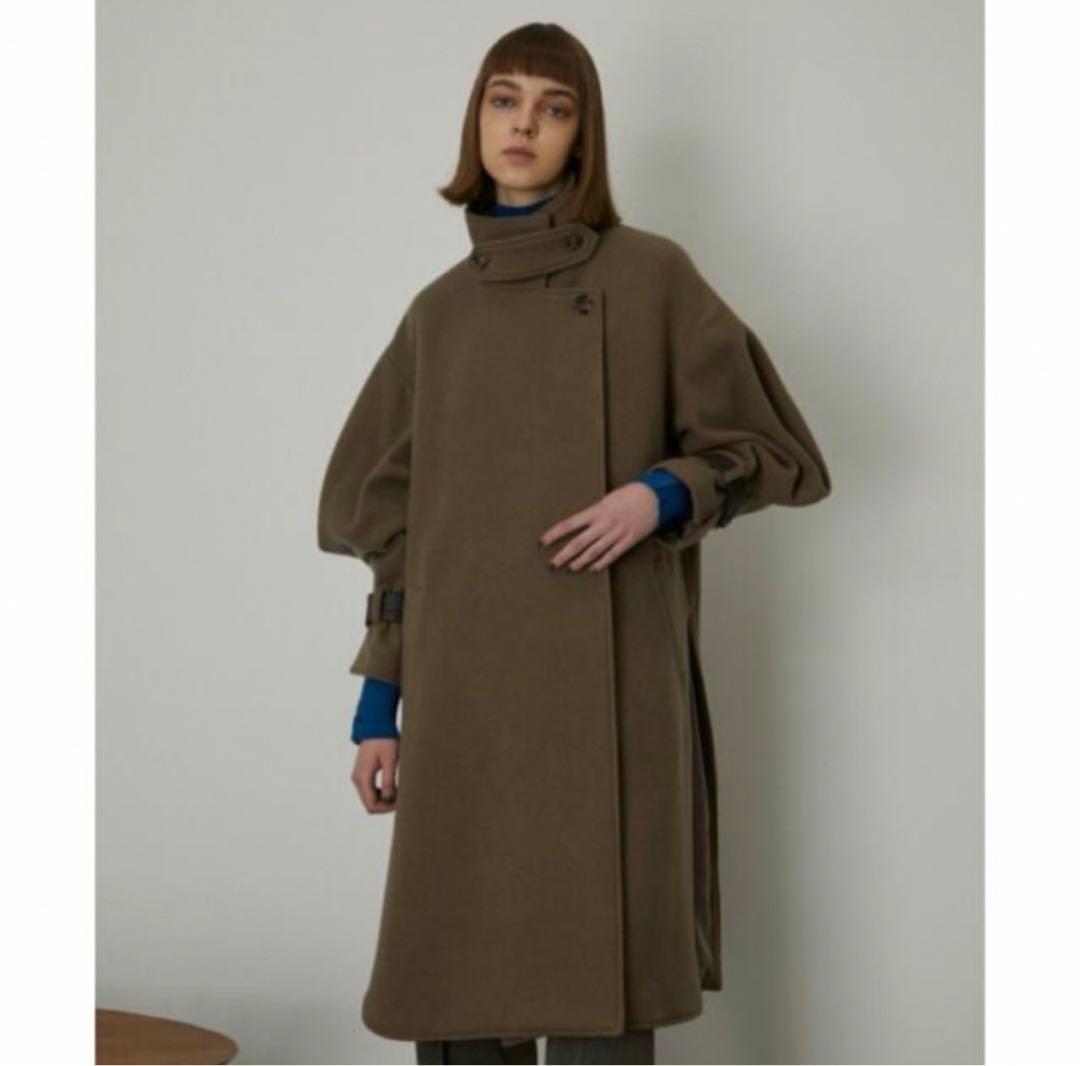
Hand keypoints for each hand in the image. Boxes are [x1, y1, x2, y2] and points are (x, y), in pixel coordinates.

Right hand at [352, 738, 398, 812]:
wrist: (375, 725)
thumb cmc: (385, 740)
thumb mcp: (390, 760)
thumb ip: (388, 780)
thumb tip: (389, 799)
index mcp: (362, 777)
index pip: (371, 805)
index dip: (386, 808)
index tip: (401, 802)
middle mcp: (357, 779)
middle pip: (370, 804)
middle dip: (386, 805)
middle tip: (403, 798)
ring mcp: (359, 777)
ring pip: (370, 798)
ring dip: (384, 800)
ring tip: (400, 792)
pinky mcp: (363, 773)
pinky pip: (371, 790)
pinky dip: (382, 793)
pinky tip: (394, 786)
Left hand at [539, 482, 658, 571]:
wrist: (653, 497)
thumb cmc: (627, 496)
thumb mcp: (606, 500)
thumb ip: (593, 513)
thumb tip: (579, 525)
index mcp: (596, 510)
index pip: (569, 524)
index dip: (554, 534)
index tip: (542, 542)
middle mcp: (605, 522)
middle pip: (579, 542)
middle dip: (564, 554)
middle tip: (552, 564)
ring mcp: (617, 532)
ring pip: (595, 550)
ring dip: (581, 561)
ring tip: (570, 569)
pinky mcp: (629, 540)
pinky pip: (614, 554)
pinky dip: (603, 562)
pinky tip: (593, 569)